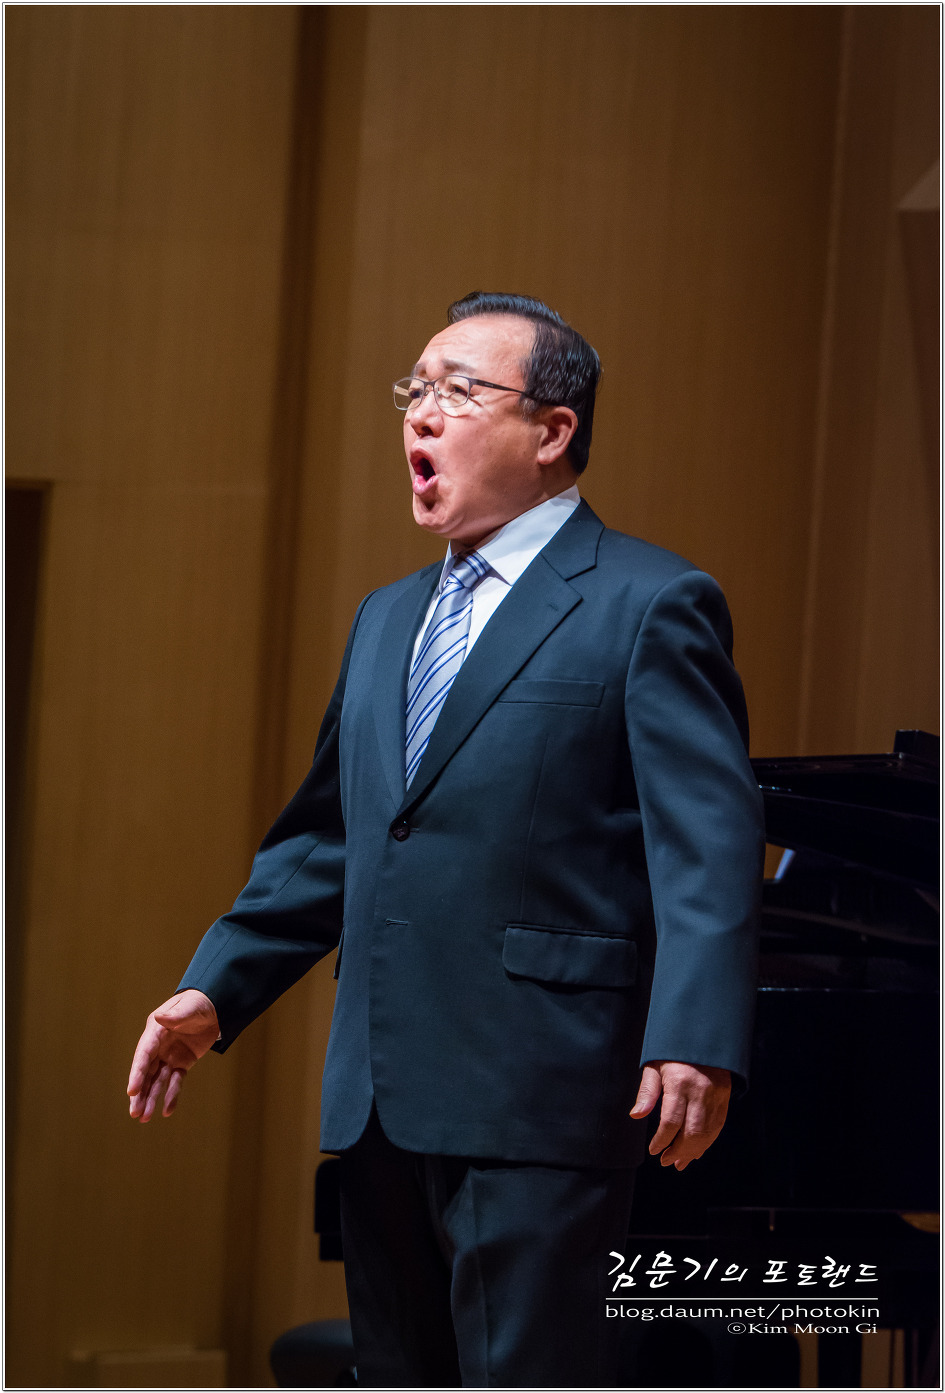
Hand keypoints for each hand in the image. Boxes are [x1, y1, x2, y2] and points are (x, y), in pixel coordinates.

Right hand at [127, 990, 219, 1121]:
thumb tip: (159, 1018)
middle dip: (139, 1093)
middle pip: (146, 1072)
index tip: (131, 1091)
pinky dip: (171, 1095)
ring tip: (144, 1118)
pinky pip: (175, 1082)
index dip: (137, 1073)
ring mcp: (169, 1056)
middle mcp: (158, 1046)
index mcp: (155, 1031)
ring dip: (150, 1099)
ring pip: (157, 1081)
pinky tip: (167, 1111)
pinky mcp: (181, 1063)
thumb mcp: (190, 1007)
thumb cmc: (199, 1003)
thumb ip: (175, 1015)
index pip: (144, 1055)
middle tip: (134, 1113)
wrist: (215, 1007)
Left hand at [630, 1060, 730, 1170]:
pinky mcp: (725, 1098)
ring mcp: (715, 1095)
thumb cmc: (673, 1051)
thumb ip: (647, 1092)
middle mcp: (700, 1091)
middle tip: (666, 1161)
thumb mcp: (655, 1065)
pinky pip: (718, 1126)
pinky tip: (696, 1150)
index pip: (671, 1121)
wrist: (703, 1035)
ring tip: (679, 1162)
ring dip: (693, 1152)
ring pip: (707, 1133)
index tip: (654, 1150)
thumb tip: (636, 1115)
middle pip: (692, 1132)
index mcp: (679, 1082)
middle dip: (678, 1151)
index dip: (662, 1140)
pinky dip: (707, 1142)